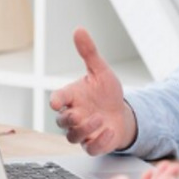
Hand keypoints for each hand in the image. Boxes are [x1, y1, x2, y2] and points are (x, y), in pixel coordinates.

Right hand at [49, 28, 137, 153]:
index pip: (58, 99)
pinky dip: (99, 141)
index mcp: (71, 97)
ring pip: (73, 136)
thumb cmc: (106, 94)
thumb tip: (79, 30)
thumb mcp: (101, 71)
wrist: (121, 114)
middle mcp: (73, 115)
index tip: (58, 102)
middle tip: (80, 113)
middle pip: (62, 121)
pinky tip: (110, 131)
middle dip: (69, 118)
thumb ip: (89, 53)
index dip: (56, 101)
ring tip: (100, 119)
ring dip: (85, 129)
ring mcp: (82, 132)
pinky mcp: (93, 144)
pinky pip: (91, 148)